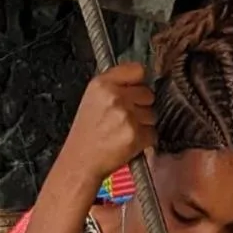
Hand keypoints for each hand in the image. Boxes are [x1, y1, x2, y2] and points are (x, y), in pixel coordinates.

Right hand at [61, 64, 155, 187]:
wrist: (80, 162)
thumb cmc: (86, 134)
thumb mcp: (92, 100)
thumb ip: (114, 85)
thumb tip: (140, 82)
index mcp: (102, 84)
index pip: (137, 70)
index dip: (138, 83)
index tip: (134, 93)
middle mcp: (114, 96)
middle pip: (148, 93)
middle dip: (142, 106)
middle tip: (125, 119)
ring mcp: (126, 116)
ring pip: (152, 114)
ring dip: (143, 125)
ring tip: (124, 132)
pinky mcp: (135, 135)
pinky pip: (152, 134)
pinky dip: (144, 141)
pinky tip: (128, 143)